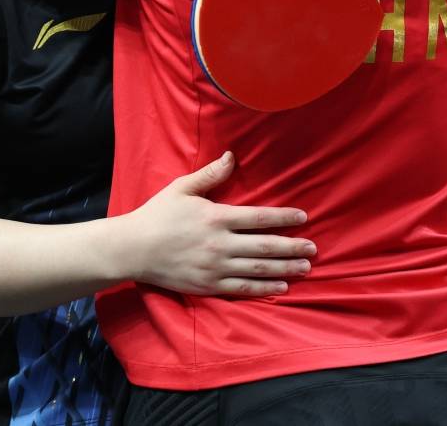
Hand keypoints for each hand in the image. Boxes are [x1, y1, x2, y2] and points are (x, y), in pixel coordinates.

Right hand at [121, 152, 314, 297]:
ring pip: (259, 270)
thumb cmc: (157, 215)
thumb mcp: (182, 188)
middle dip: (293, 246)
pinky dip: (265, 288)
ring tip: (306, 267)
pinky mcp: (209, 285)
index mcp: (216, 216)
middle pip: (265, 246)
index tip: (304, 218)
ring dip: (286, 268)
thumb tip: (232, 156)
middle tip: (314, 248)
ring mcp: (215, 267)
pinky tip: (282, 286)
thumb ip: (210, 175)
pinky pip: (243, 289)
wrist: (133, 249)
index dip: (285, 218)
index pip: (259, 217)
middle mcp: (220, 243)